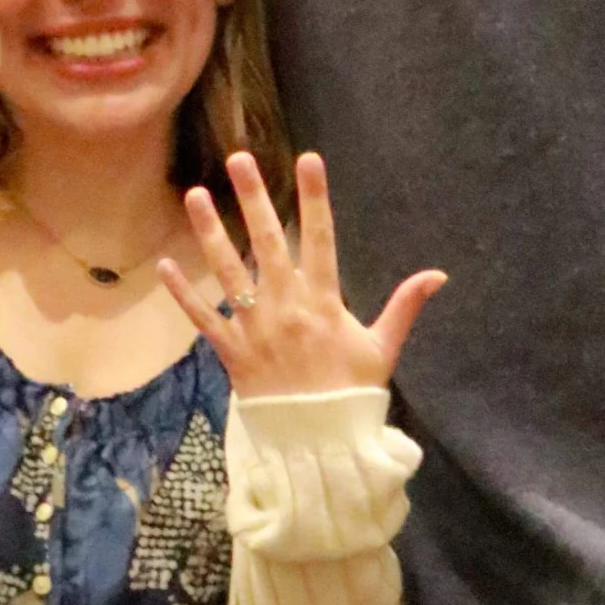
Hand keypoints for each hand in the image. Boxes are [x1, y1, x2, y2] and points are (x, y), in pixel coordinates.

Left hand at [158, 150, 445, 398]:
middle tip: (239, 160)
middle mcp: (285, 307)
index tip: (308, 160)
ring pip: (229, 271)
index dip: (314, 198)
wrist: (318, 445)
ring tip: (196, 195)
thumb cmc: (352, 395)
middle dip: (253, 198)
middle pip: (266, 242)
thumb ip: (404, 307)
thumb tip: (438, 275)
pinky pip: (204, 318)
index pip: (320, 238)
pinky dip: (184, 293)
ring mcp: (255, 328)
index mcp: (324, 302)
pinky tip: (166, 265)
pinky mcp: (232, 351)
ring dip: (210, 231)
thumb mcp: (383, 349)